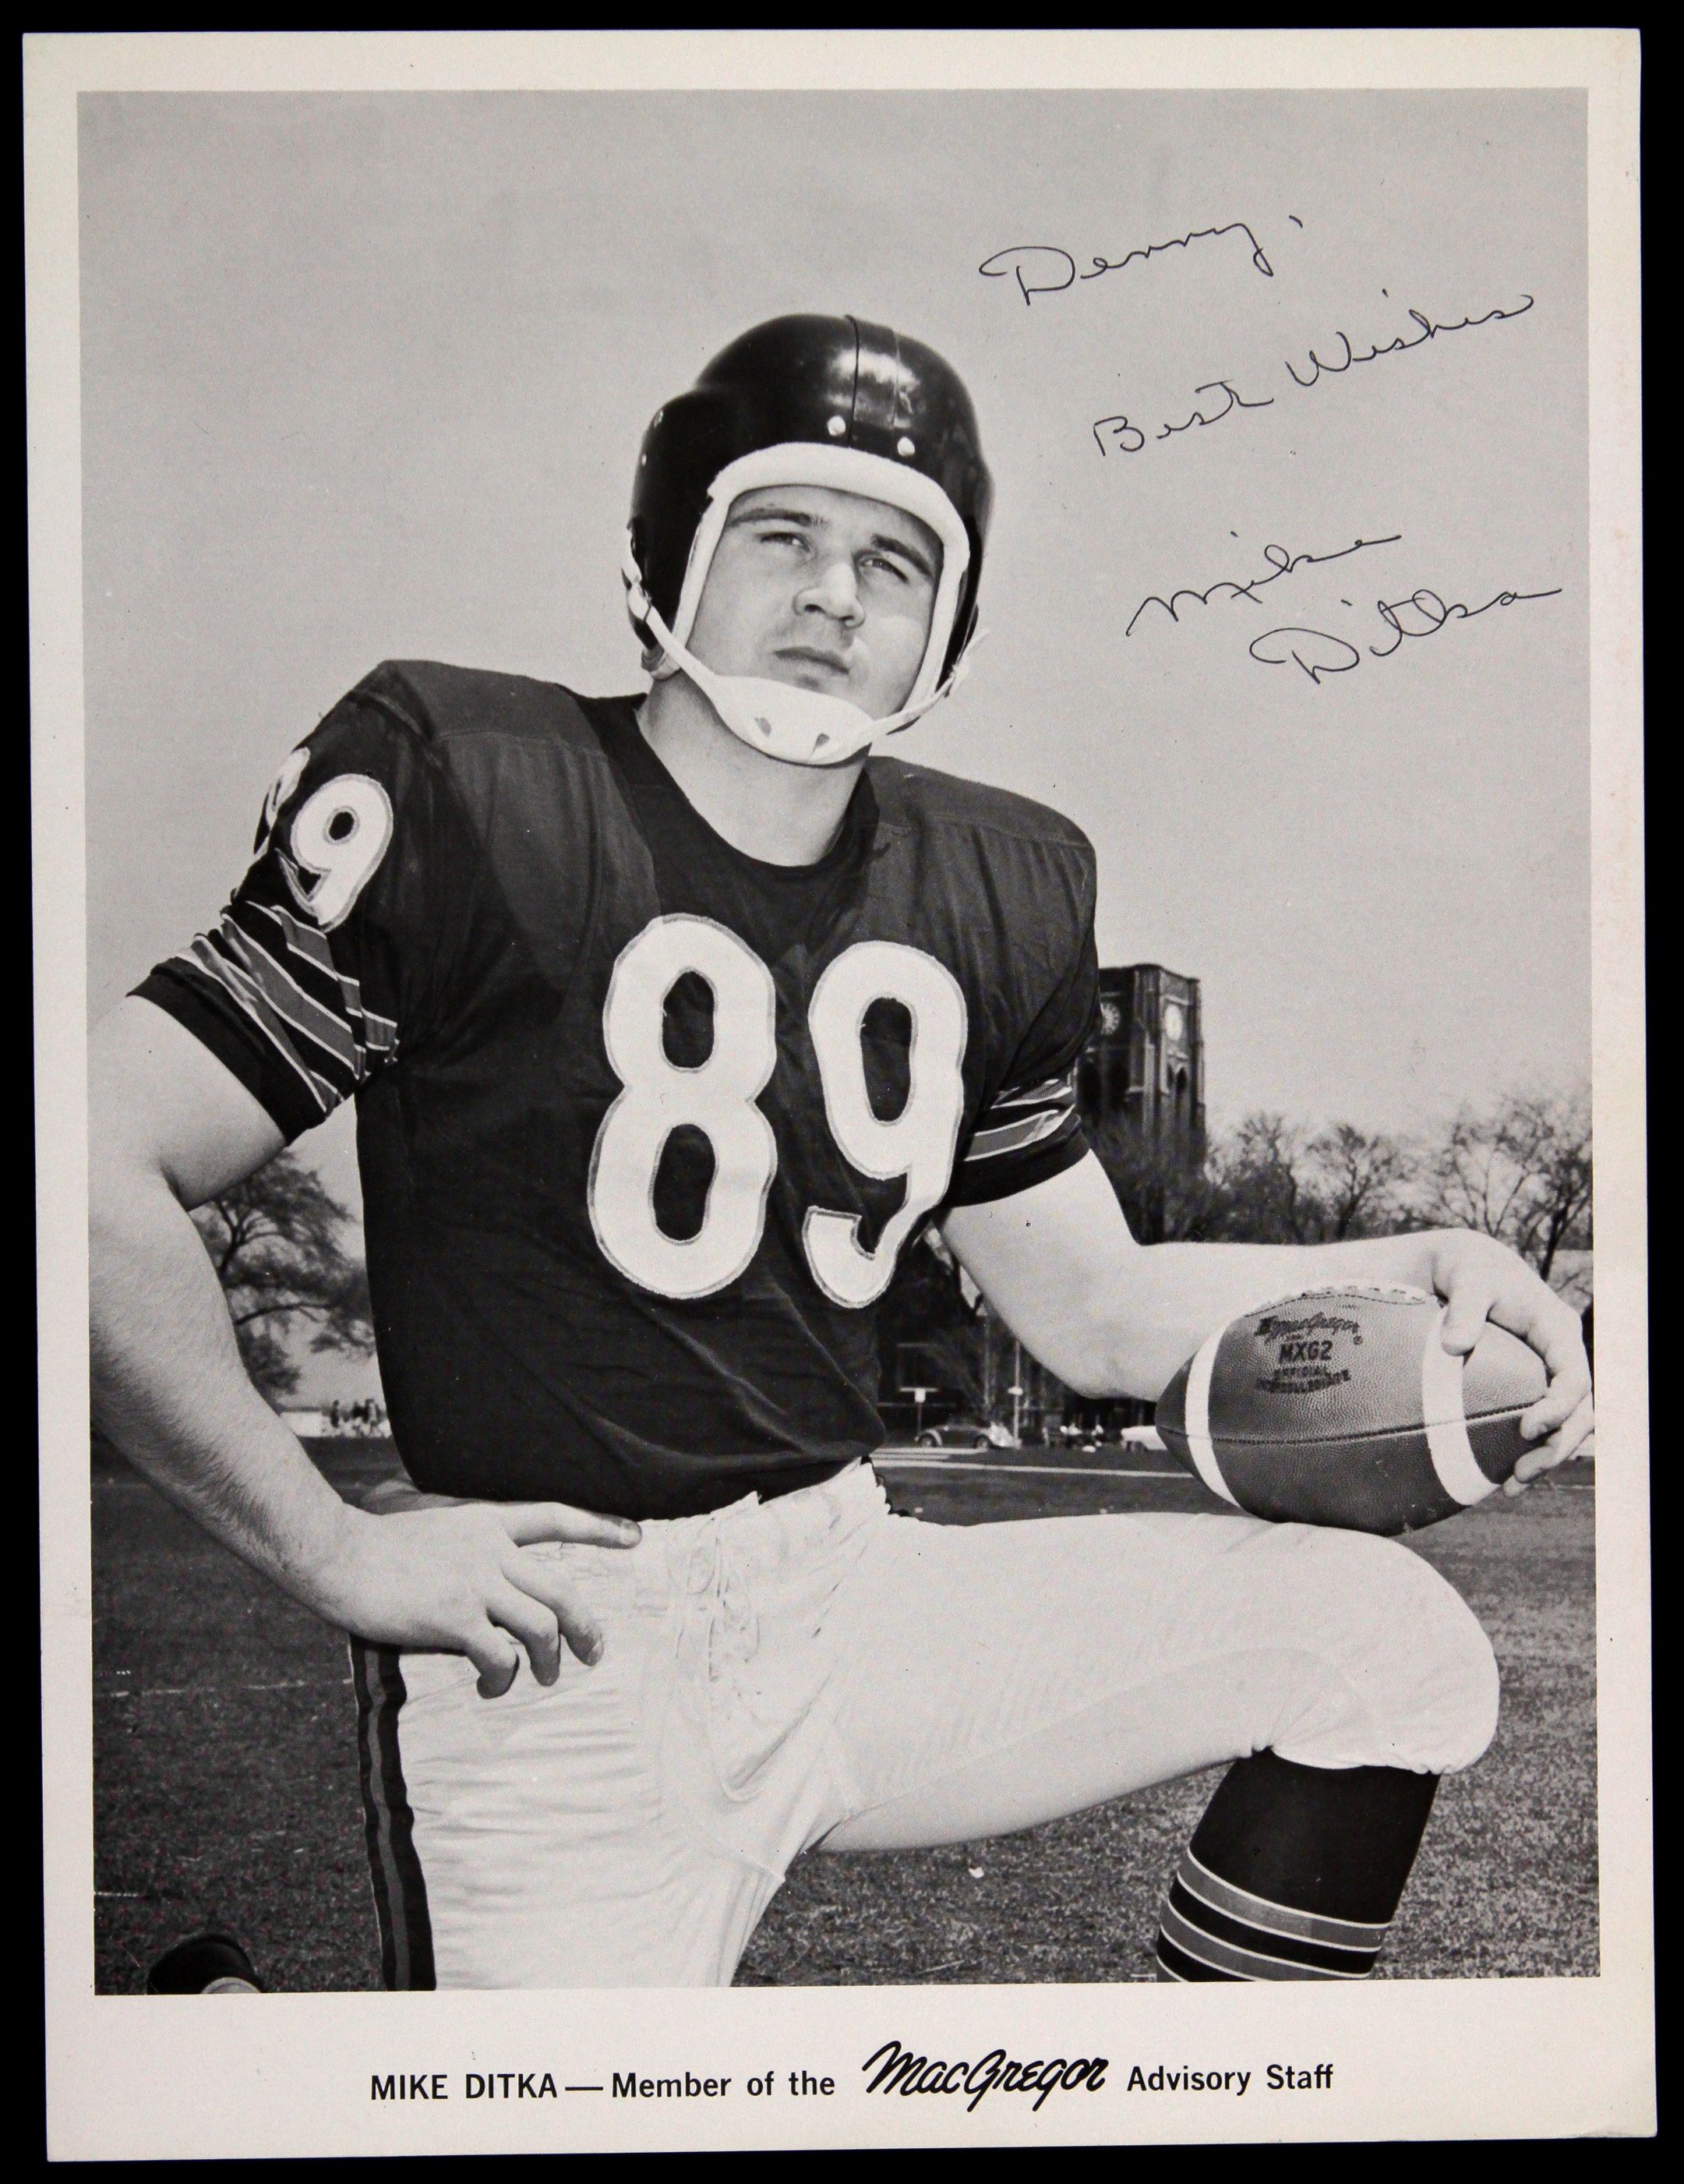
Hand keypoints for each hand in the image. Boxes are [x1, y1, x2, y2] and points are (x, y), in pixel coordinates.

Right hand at [311, 1488, 639, 1698]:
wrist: (335, 1553)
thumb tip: (476, 1575)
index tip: (636, 1539)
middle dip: (587, 1625)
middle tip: (594, 1653)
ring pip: (542, 1625)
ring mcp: (475, 1582)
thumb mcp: (428, 1525)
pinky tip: (490, 1685)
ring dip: (549, 1659)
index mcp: (485, 1523)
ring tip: (543, 1678)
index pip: (554, 1517)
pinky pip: (500, 1654)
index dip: (599, 1529)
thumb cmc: (371, 1546)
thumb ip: (459, 1544)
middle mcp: (490, 1550)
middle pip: (562, 1588)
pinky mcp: (455, 1616)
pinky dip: (503, 1676)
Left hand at [1428, 1232, 1593, 1493]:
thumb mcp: (1467, 1280)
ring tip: (1511, 1486)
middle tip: (1521, 1473)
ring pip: (1564, 1424)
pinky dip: (1522, 1449)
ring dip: (1545, 1456)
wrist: (1463, 1268)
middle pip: (1579, 1410)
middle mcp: (1560, 1355)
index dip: (1559, 1407)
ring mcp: (1547, 1372)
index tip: (1527, 1429)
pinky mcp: (1528, 1385)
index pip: (1574, 1376)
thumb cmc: (1468, 1271)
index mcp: (1558, 1330)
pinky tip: (1497, 1478)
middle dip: (1558, 1445)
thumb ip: (1464, 1308)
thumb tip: (1453, 1346)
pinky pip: (1537, 1422)